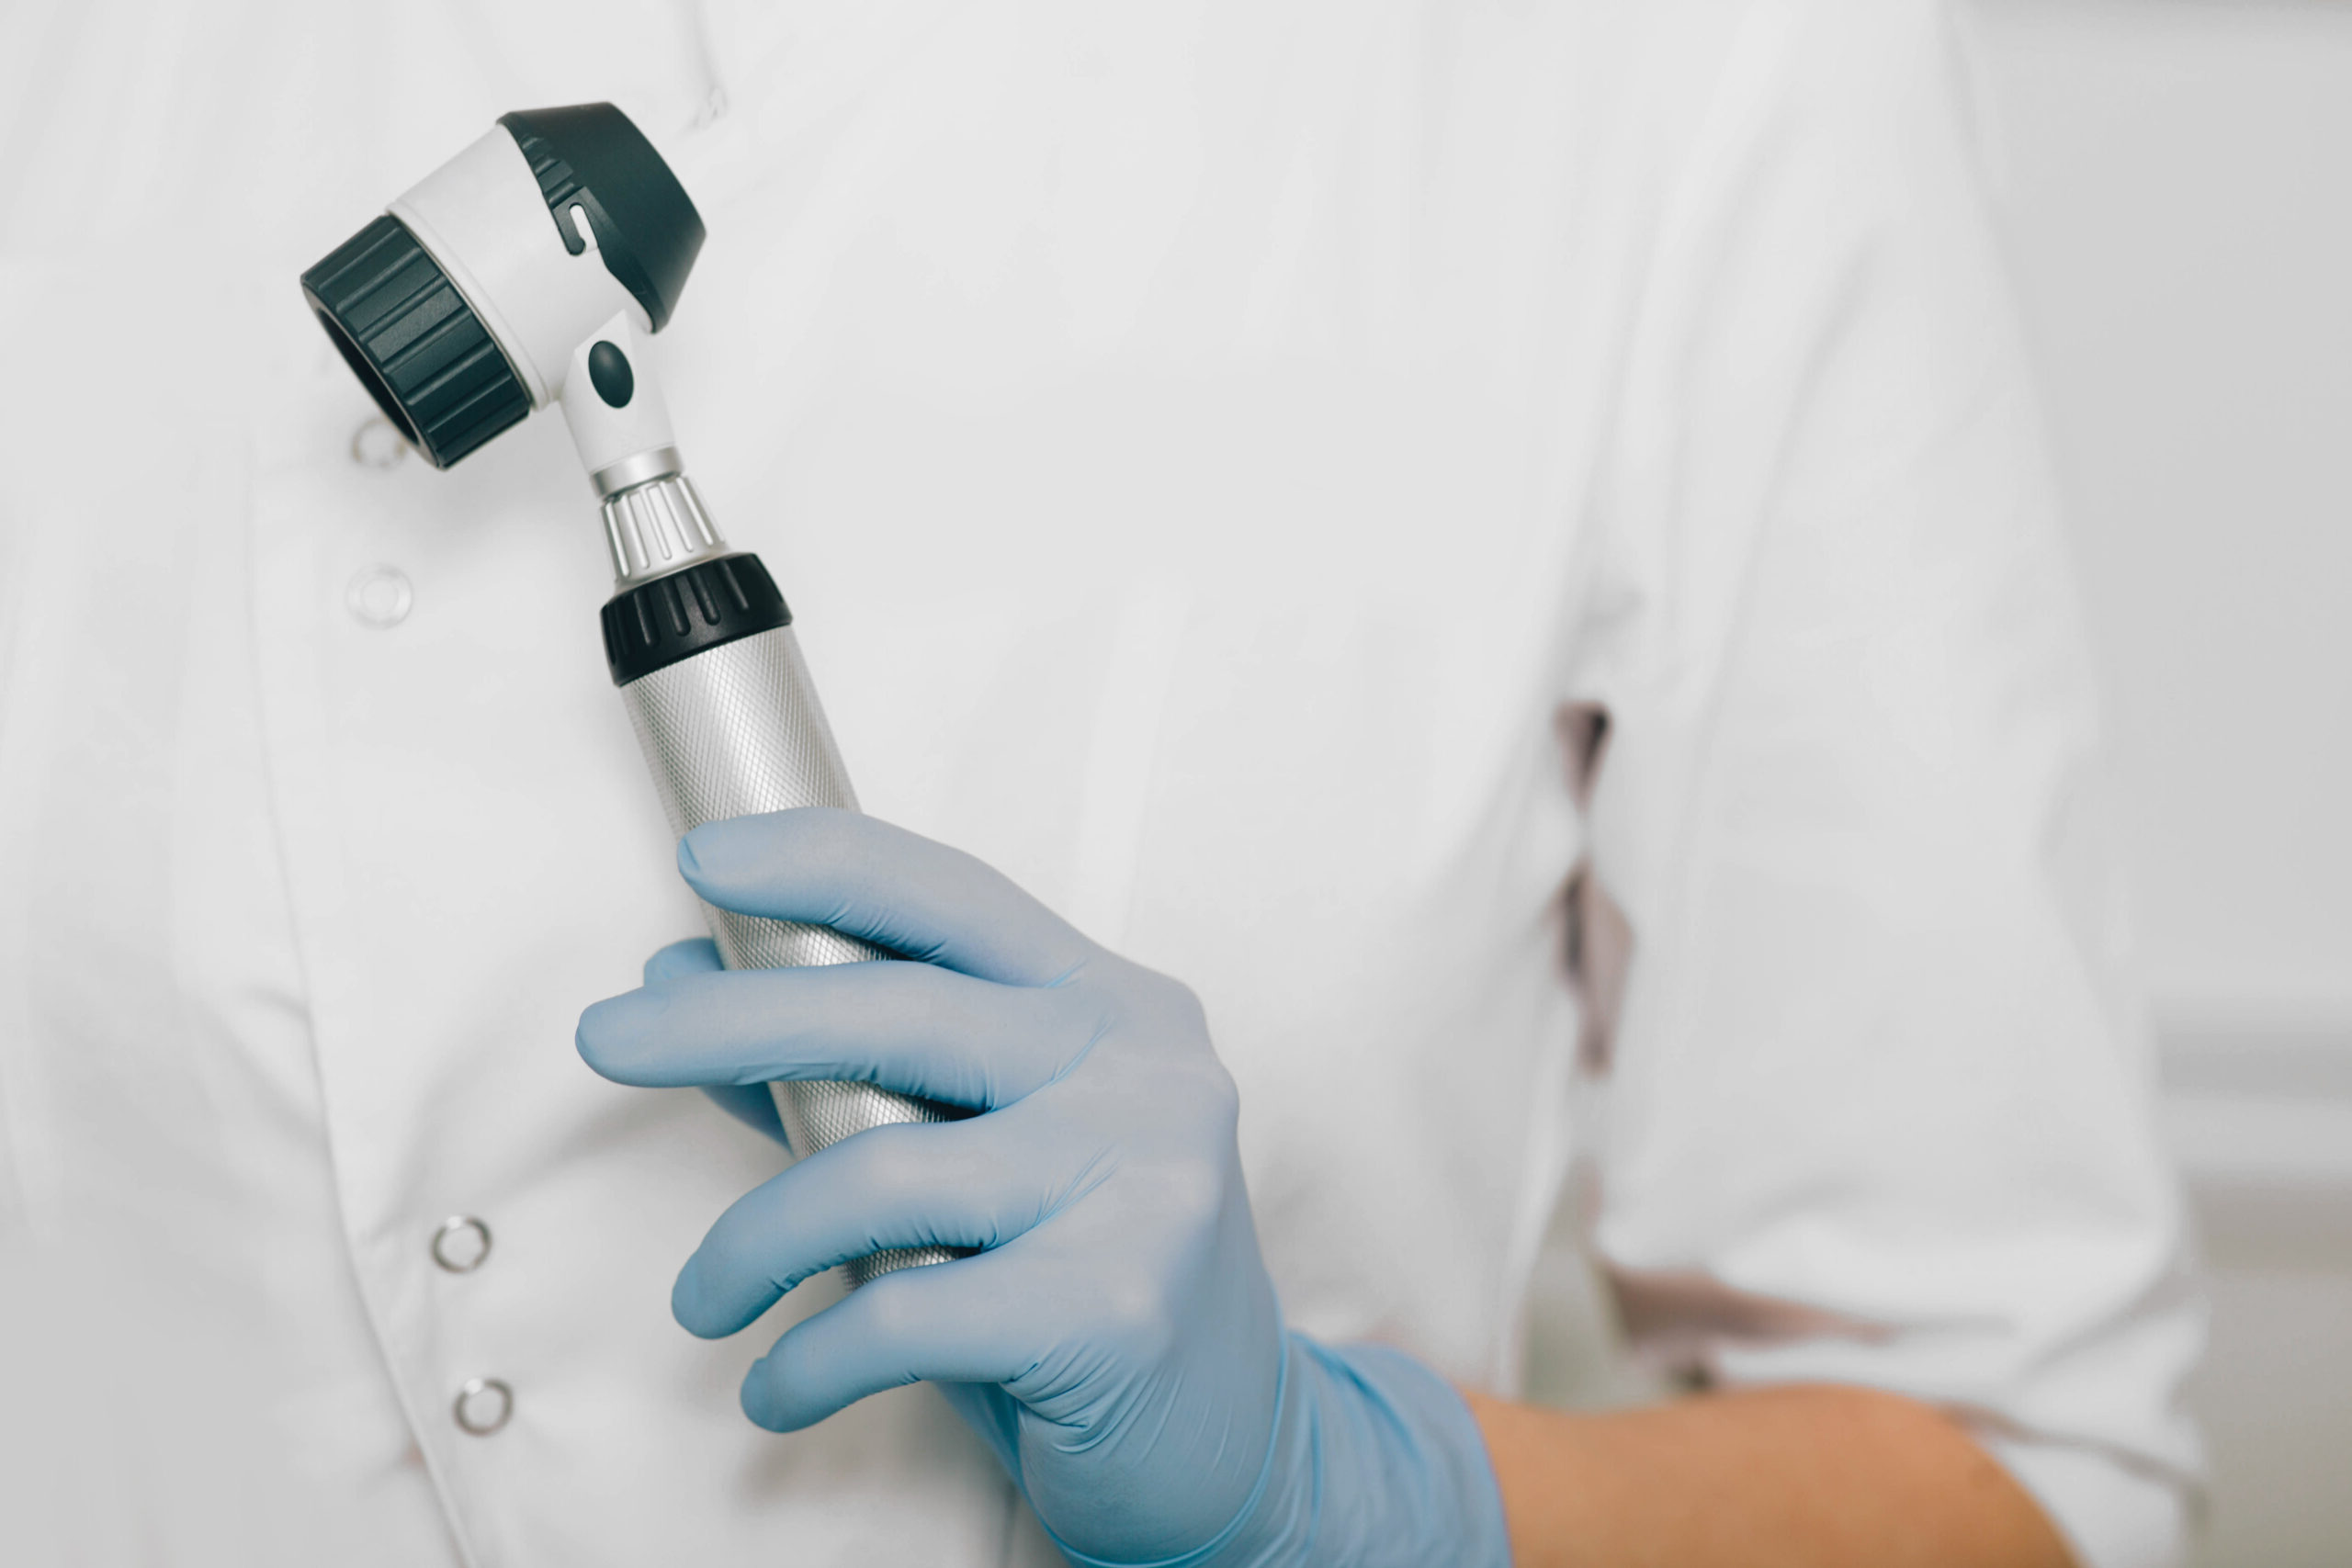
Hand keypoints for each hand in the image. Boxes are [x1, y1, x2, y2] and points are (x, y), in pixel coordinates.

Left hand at [577, 809, 1506, 1566]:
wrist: (1239, 1443)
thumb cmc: (1088, 1282)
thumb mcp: (984, 1156)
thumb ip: (854, 1072)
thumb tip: (684, 985)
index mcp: (1114, 1006)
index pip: (955, 896)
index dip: (823, 863)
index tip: (704, 857)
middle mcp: (1140, 1069)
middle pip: (896, 1010)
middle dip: (729, 1019)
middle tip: (607, 1038)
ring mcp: (1140, 1182)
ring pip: (875, 1173)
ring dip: (750, 1244)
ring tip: (705, 1302)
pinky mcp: (1114, 1305)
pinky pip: (900, 1315)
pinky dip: (806, 1360)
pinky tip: (778, 1386)